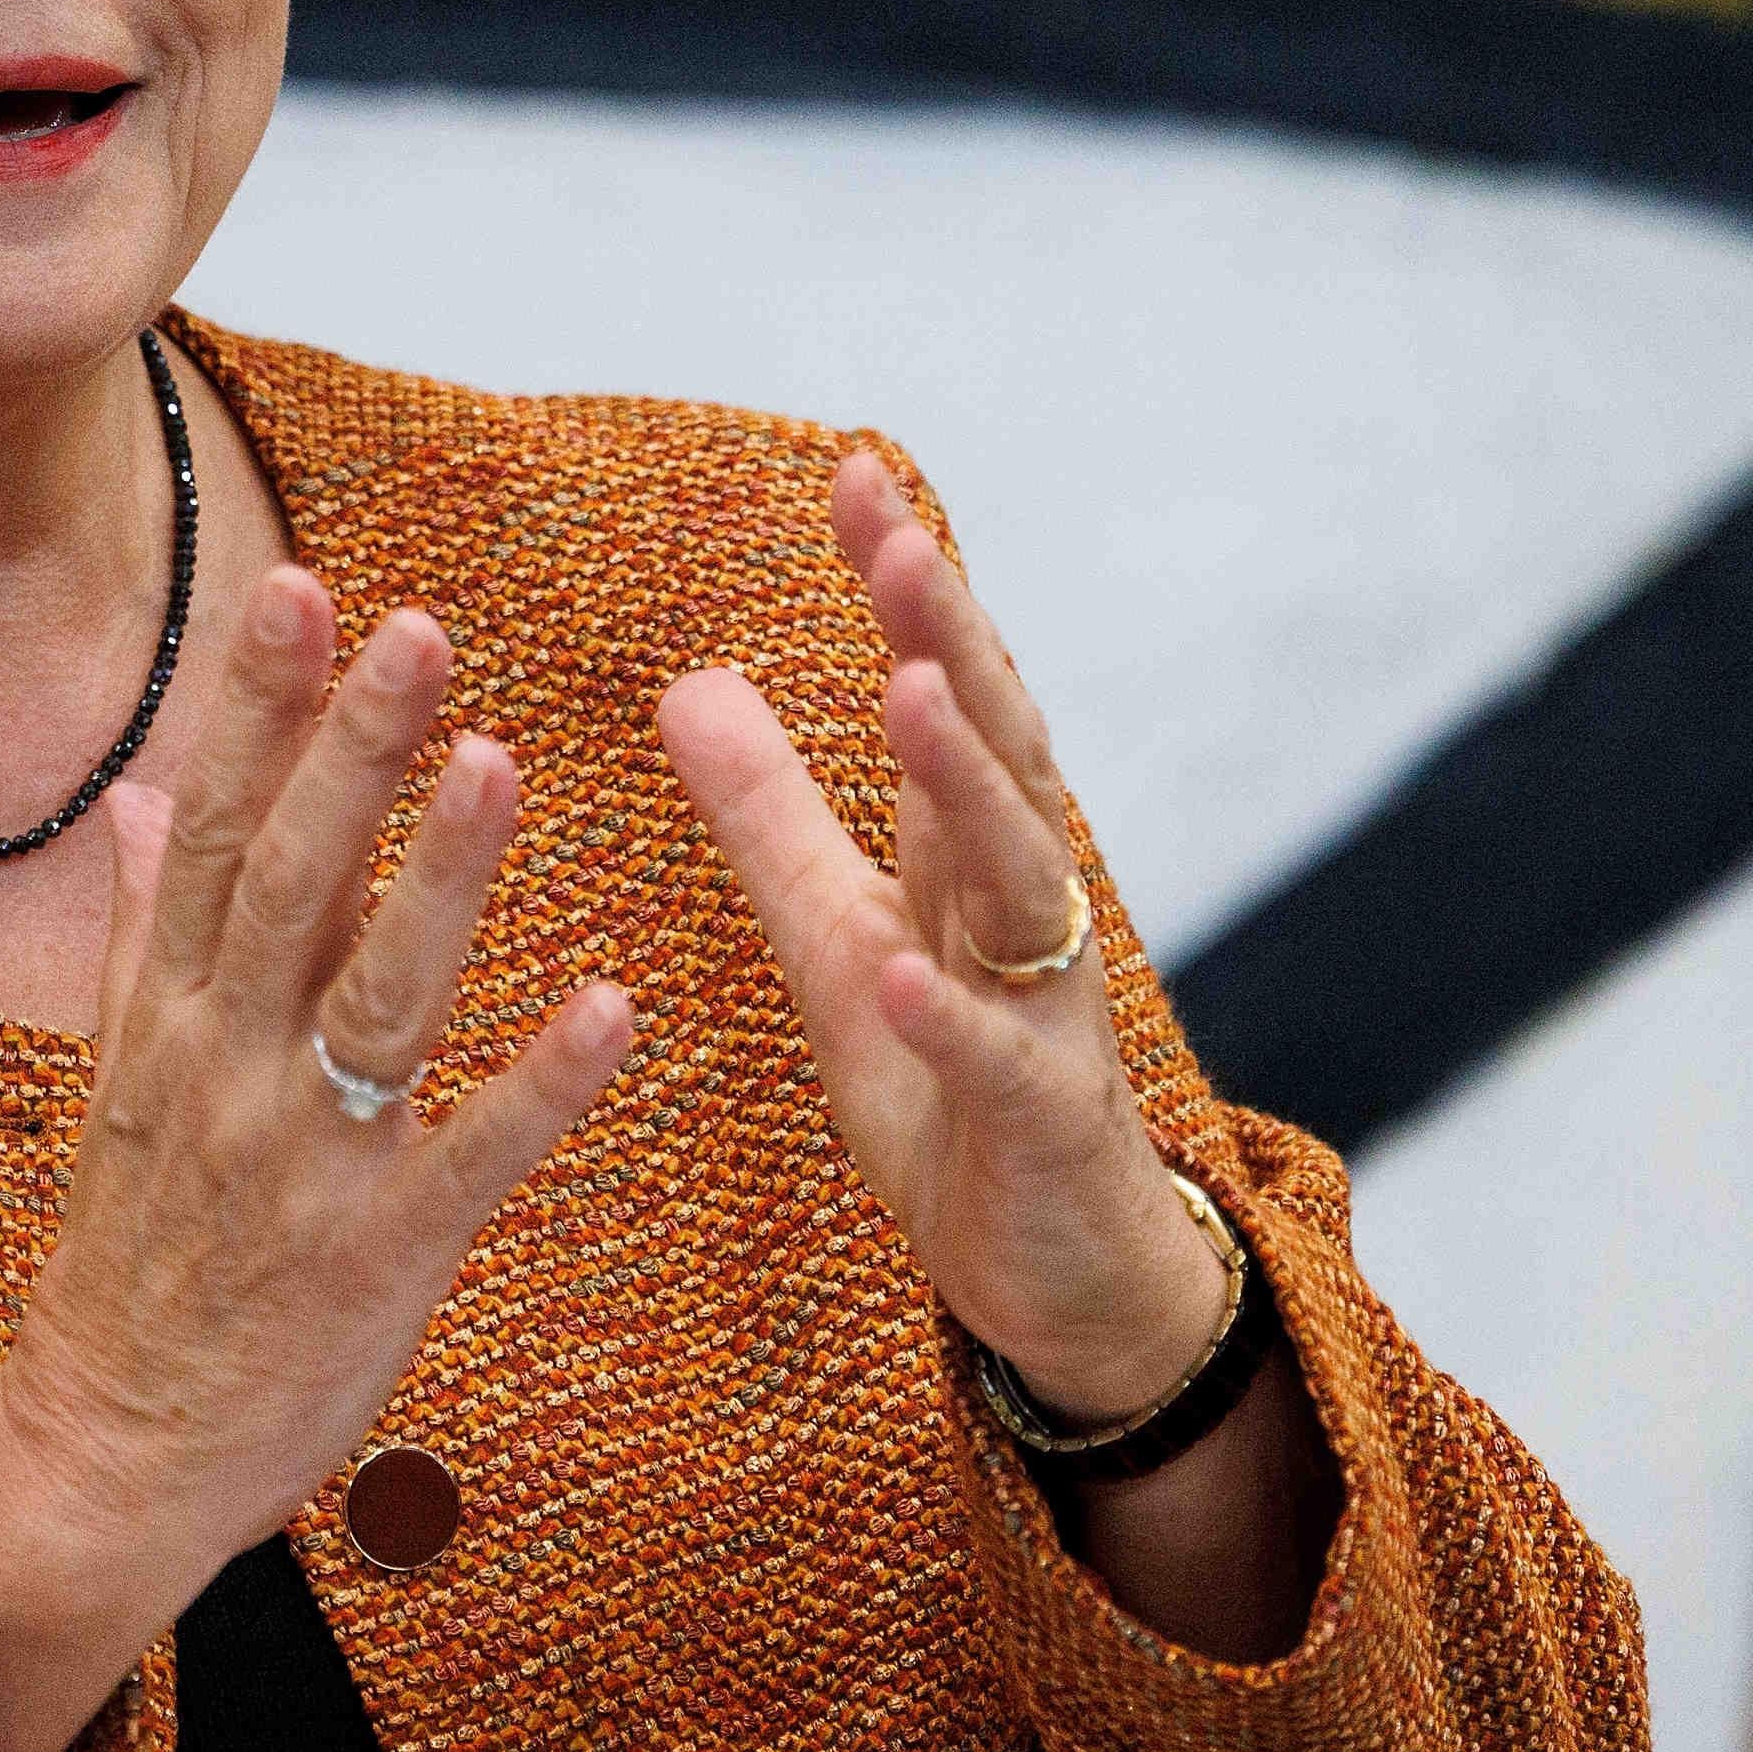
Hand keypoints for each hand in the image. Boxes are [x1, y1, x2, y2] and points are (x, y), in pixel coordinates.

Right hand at [0, 567, 632, 1751]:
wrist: (113, 1449)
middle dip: (352, 753)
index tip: (298, 590)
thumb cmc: (135, 1253)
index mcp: (169, 1014)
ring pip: (377, 997)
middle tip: (414, 628)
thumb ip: (143, 929)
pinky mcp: (376, 1254)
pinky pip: (469, 1156)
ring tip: (499, 760)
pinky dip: (538, 1082)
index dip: (256, 708)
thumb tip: (139, 797)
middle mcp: (226, 1067)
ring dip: (441, 879)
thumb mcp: (121, 1077)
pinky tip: (609, 1006)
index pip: (215, 830)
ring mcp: (301, 1160)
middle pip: (292, 884)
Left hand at [656, 453, 1225, 1426]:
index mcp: (967, 855)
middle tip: (900, 540)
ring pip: (1021, 879)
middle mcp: (1022, 910)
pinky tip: (913, 979)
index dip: (908, 587)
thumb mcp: (842, 940)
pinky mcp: (1043, 1122)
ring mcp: (1045, 1011)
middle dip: (952, 640)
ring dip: (966, 786)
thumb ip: (774, 818)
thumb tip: (693, 678)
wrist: (1059, 1277)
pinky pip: (1003, 1063)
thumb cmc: (952, 1094)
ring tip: (910, 695)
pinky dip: (960, 1019)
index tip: (856, 475)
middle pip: (996, 751)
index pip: (945, 689)